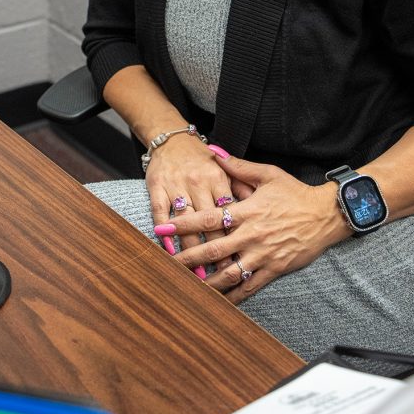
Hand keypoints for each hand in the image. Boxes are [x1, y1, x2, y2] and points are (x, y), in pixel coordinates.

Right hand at [145, 135, 235, 274]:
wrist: (172, 139)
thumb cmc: (201, 158)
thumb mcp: (224, 169)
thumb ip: (241, 184)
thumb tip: (256, 206)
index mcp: (217, 178)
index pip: (228, 213)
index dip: (234, 237)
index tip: (241, 259)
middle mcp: (197, 182)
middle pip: (208, 222)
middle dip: (215, 250)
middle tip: (222, 273)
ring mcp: (176, 185)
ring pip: (184, 221)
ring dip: (191, 249)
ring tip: (197, 273)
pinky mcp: (157, 186)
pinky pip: (160, 211)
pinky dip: (165, 231)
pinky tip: (169, 249)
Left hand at [161, 152, 350, 301]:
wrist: (326, 214)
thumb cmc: (295, 193)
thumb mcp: (268, 174)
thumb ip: (238, 167)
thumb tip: (214, 152)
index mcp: (248, 210)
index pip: (210, 218)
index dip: (185, 223)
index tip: (164, 228)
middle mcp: (253, 234)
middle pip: (214, 249)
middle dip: (188, 257)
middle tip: (166, 264)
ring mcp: (264, 254)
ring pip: (229, 272)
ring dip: (207, 281)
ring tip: (187, 287)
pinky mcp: (275, 268)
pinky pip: (250, 285)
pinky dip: (234, 295)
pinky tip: (219, 300)